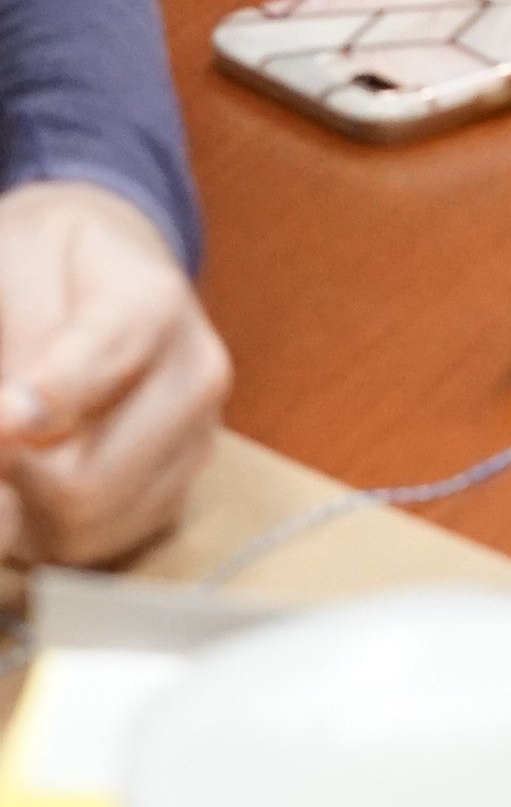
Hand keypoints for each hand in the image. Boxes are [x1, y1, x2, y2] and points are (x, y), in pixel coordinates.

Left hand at [0, 180, 230, 569]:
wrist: (108, 269)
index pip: (92, 374)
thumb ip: (15, 337)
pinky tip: (25, 485)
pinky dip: (45, 530)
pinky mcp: (181, 487)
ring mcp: (196, 440)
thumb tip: (12, 427)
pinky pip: (101, 545)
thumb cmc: (45, 261)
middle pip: (88, 481)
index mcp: (152, 304)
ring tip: (6, 462)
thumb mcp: (12, 262)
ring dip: (21, 514)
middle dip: (13, 477)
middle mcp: (195, 378)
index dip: (23, 415)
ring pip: (90, 530)